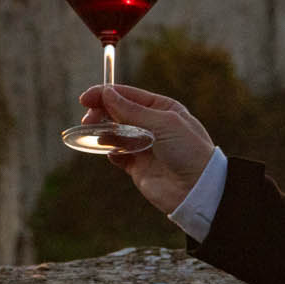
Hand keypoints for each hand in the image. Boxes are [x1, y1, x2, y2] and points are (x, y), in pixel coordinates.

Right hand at [77, 83, 215, 215]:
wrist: (198, 189)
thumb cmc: (188, 150)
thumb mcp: (162, 124)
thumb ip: (132, 110)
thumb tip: (107, 93)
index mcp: (162, 109)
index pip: (128, 96)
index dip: (105, 94)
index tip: (86, 98)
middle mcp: (152, 125)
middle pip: (118, 112)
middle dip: (101, 113)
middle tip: (88, 119)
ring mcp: (144, 145)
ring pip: (115, 133)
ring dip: (103, 132)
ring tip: (96, 136)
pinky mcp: (137, 166)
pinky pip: (117, 155)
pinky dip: (110, 152)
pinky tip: (111, 153)